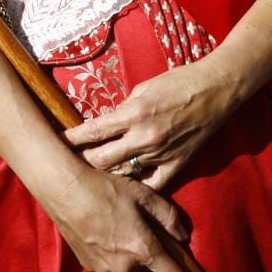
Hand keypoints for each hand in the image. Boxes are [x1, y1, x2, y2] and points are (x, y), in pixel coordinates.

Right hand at [43, 161, 211, 271]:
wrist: (64, 190)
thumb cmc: (106, 188)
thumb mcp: (144, 195)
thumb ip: (168, 217)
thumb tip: (183, 237)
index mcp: (144, 249)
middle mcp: (126, 266)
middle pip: (153, 271)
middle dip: (155, 257)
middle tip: (144, 228)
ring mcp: (107, 270)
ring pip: (132, 269)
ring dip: (134, 255)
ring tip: (120, 225)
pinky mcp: (91, 268)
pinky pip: (114, 266)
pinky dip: (116, 253)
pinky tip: (105, 230)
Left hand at [64, 61, 231, 193]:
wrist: (215, 90)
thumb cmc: (178, 82)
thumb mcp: (143, 88)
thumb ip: (122, 110)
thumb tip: (104, 125)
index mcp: (133, 113)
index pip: (93, 132)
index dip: (71, 140)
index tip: (56, 144)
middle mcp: (144, 138)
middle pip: (101, 161)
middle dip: (83, 162)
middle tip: (70, 164)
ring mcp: (161, 155)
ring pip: (123, 175)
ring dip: (106, 176)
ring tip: (90, 179)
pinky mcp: (176, 166)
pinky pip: (151, 186)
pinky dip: (136, 187)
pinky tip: (125, 190)